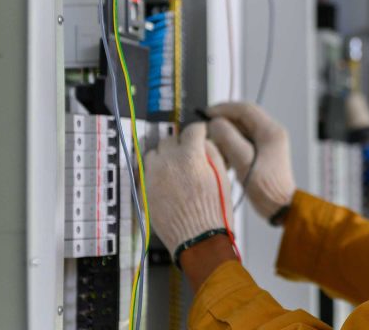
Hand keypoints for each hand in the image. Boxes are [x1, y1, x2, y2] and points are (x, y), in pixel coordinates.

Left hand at [145, 123, 234, 260]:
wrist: (198, 239)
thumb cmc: (214, 213)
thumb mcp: (222, 177)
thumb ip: (212, 154)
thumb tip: (205, 144)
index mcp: (190, 157)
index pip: (192, 130)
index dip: (199, 131)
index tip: (200, 135)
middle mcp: (169, 162)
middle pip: (170, 139)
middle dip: (181, 143)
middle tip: (189, 153)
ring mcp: (154, 175)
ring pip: (154, 152)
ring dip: (164, 155)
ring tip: (175, 166)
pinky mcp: (146, 188)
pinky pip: (146, 170)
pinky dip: (156, 170)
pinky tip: (167, 179)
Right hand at [207, 103, 296, 221]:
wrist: (281, 207)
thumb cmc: (266, 188)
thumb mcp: (243, 161)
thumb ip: (228, 139)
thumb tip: (215, 124)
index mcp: (271, 131)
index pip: (244, 109)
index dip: (223, 109)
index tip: (206, 114)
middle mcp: (272, 133)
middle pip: (243, 117)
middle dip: (223, 120)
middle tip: (207, 127)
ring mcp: (269, 142)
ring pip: (242, 128)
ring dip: (227, 132)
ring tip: (213, 141)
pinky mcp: (264, 152)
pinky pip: (244, 139)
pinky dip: (231, 142)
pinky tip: (223, 152)